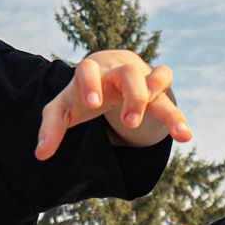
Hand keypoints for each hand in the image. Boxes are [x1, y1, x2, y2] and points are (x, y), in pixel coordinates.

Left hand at [35, 50, 191, 158]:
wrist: (108, 71)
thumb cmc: (81, 93)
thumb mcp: (61, 109)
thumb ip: (50, 129)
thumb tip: (41, 154)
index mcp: (90, 72)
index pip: (87, 69)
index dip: (90, 84)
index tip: (93, 104)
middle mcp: (117, 70)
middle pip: (129, 74)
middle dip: (133, 97)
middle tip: (129, 123)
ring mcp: (140, 76)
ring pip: (158, 81)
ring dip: (165, 107)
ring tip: (178, 134)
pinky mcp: (157, 88)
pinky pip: (171, 94)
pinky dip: (178, 114)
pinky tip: (184, 136)